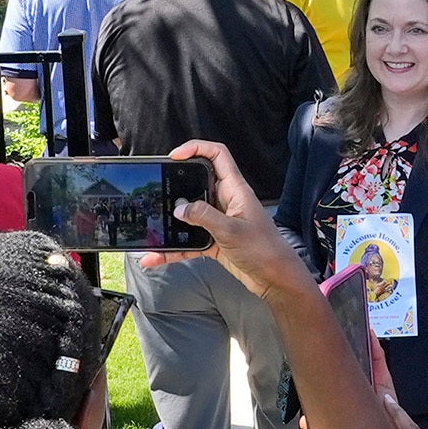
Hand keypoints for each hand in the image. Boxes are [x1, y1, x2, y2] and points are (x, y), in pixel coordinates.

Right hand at [166, 137, 307, 300]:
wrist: (275, 279)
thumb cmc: (264, 250)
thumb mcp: (232, 230)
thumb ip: (204, 216)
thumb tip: (180, 208)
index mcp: (235, 190)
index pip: (217, 156)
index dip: (197, 149)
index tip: (175, 155)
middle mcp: (226, 202)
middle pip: (197, 184)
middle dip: (176, 186)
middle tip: (157, 191)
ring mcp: (219, 221)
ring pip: (190, 215)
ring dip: (171, 222)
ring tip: (152, 227)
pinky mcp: (215, 241)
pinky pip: (189, 240)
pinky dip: (174, 248)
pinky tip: (158, 256)